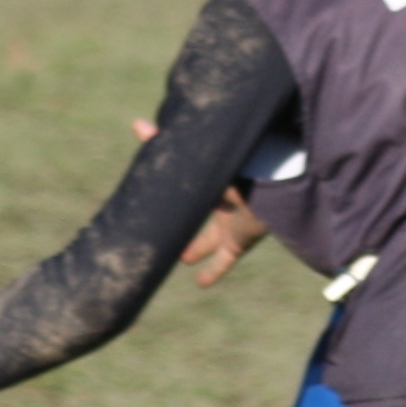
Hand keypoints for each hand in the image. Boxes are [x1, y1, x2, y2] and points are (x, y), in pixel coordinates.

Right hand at [133, 118, 268, 285]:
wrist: (269, 185)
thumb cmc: (234, 163)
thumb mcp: (194, 155)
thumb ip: (165, 142)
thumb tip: (136, 123)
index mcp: (217, 178)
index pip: (198, 182)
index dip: (182, 186)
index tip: (165, 195)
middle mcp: (227, 200)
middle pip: (207, 213)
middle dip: (192, 221)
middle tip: (173, 233)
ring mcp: (234, 222)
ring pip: (214, 239)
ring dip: (199, 248)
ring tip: (181, 258)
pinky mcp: (240, 241)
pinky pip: (226, 260)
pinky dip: (214, 271)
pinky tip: (201, 283)